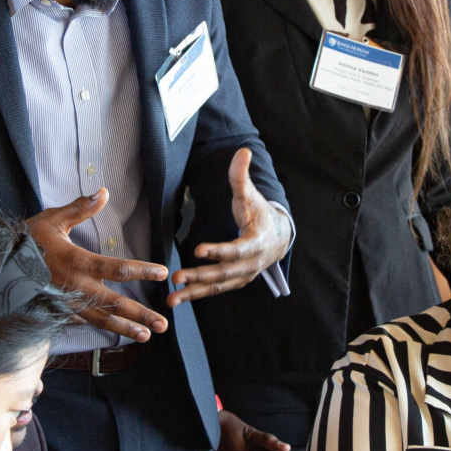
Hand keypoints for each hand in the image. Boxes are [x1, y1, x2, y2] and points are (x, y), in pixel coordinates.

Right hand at [26, 190, 168, 342]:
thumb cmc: (26, 239)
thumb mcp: (52, 219)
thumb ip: (80, 208)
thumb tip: (103, 192)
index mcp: (76, 262)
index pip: (116, 268)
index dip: (141, 271)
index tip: (162, 273)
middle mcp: (75, 287)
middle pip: (114, 304)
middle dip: (140, 314)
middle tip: (163, 323)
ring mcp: (66, 303)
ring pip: (100, 319)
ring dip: (125, 329)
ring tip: (146, 336)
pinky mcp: (58, 311)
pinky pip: (83, 322)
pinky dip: (101, 328)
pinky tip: (117, 333)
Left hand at [169, 148, 291, 304]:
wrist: (279, 238)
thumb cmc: (260, 214)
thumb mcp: (252, 196)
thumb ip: (242, 177)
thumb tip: (242, 151)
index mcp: (256, 243)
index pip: (236, 250)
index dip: (219, 251)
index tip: (199, 250)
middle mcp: (251, 264)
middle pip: (223, 273)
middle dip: (199, 276)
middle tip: (176, 277)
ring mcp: (243, 277)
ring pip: (217, 287)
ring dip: (194, 293)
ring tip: (171, 299)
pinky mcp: (235, 282)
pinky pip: (215, 290)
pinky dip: (197, 294)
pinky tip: (178, 298)